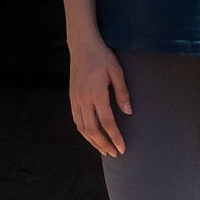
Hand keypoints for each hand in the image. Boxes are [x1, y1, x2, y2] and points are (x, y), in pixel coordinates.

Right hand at [68, 40, 131, 157]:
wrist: (82, 45)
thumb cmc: (102, 55)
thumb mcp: (116, 71)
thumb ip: (122, 92)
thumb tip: (128, 112)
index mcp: (97, 93)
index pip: (107, 122)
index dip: (115, 137)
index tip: (122, 148)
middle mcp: (84, 99)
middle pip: (93, 130)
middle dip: (104, 144)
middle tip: (114, 153)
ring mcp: (75, 99)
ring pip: (82, 128)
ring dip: (93, 141)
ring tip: (104, 149)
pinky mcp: (72, 97)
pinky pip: (76, 120)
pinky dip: (84, 131)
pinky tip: (91, 135)